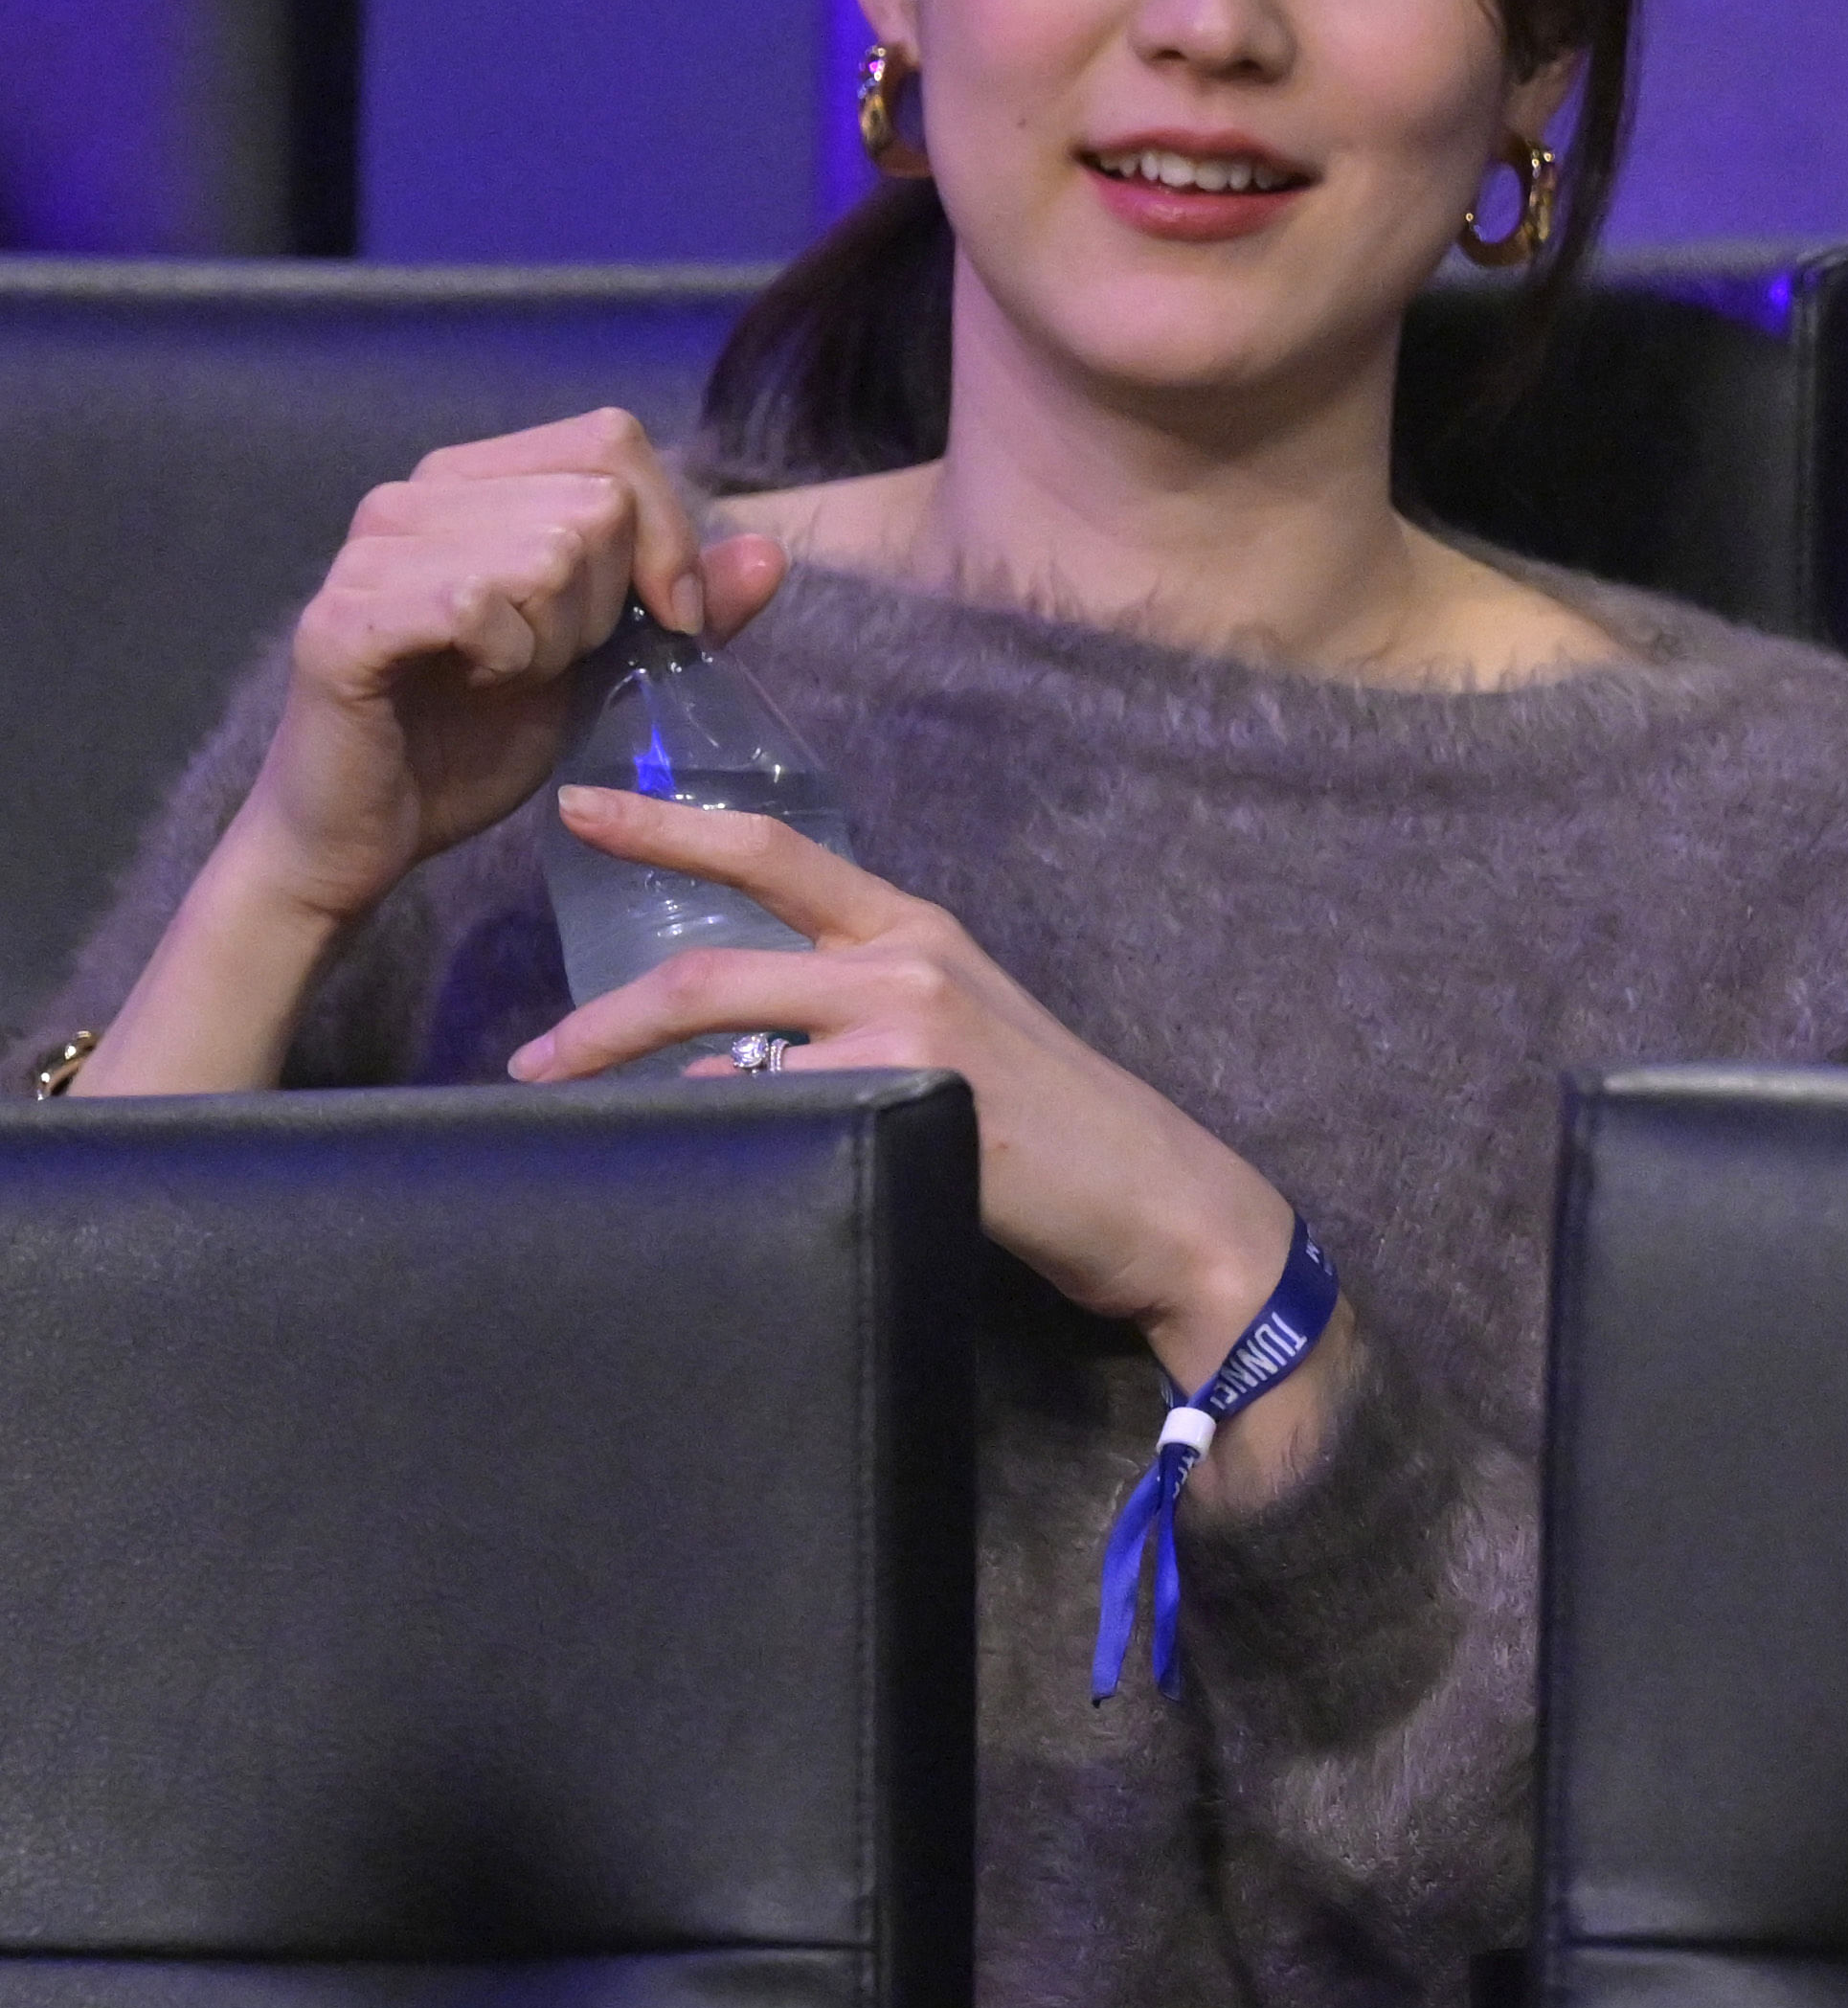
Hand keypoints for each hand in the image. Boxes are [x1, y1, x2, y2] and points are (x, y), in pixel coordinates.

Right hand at [224, 408, 786, 933]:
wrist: (369, 833)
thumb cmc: (477, 739)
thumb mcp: (610, 664)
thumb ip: (688, 605)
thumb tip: (771, 551)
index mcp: (472, 482)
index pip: (613, 441)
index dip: (667, 535)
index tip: (667, 623)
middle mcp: (413, 495)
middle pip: (597, 502)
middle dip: (608, 603)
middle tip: (547, 662)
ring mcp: (370, 550)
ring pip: (550, 550)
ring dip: (556, 639)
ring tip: (504, 675)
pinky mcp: (343, 618)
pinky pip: (478, 604)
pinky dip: (505, 660)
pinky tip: (471, 687)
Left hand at [510, 791, 1314, 1430]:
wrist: (1158, 1198)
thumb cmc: (1055, 1130)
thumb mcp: (952, 1042)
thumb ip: (846, 1028)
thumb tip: (722, 1063)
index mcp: (916, 929)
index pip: (773, 851)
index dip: (668, 824)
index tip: (580, 809)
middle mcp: (909, 958)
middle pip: (715, 963)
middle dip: (603, 1015)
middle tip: (529, 1057)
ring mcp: (910, 1028)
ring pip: (728, 1039)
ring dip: (637, 1081)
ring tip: (586, 1124)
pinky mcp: (910, 1099)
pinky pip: (774, 1112)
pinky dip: (723, 1135)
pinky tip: (708, 1168)